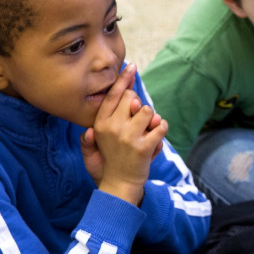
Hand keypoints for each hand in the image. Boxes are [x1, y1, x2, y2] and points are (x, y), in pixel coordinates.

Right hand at [91, 64, 168, 204]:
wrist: (119, 186)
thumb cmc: (107, 163)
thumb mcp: (92, 148)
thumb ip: (93, 132)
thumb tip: (93, 126)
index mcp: (100, 124)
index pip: (112, 95)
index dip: (123, 79)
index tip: (131, 67)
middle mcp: (112, 128)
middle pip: (133, 98)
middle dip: (138, 105)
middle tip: (138, 121)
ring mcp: (128, 137)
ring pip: (147, 110)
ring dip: (151, 118)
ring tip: (147, 130)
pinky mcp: (143, 147)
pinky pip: (160, 125)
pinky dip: (162, 128)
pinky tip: (156, 137)